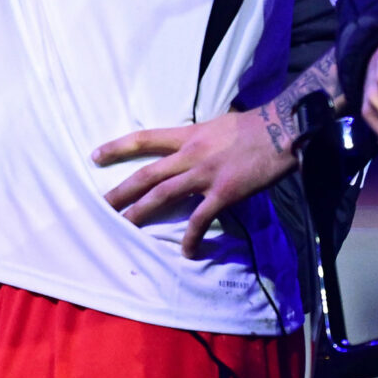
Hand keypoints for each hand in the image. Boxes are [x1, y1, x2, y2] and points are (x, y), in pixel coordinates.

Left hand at [97, 107, 294, 258]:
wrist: (282, 131)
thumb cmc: (254, 126)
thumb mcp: (218, 125)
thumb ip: (201, 139)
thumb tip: (193, 148)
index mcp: (188, 135)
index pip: (145, 138)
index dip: (118, 147)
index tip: (95, 155)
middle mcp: (190, 154)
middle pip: (146, 174)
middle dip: (121, 191)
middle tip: (99, 206)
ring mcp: (205, 174)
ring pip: (163, 195)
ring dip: (141, 213)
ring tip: (123, 229)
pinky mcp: (223, 192)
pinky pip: (200, 218)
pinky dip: (191, 237)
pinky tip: (185, 252)